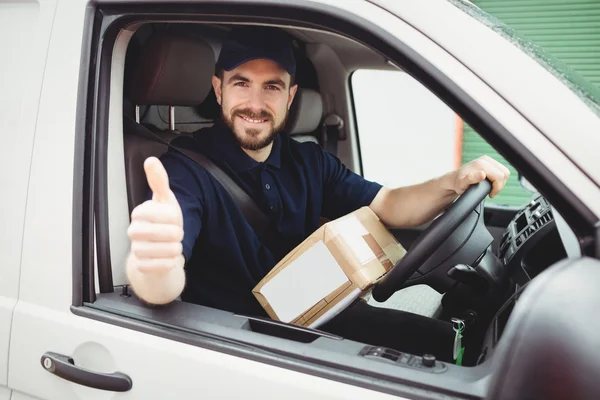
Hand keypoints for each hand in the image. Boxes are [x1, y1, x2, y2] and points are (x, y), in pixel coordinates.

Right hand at [126, 157, 183, 275]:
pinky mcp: (141, 267)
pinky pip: (165, 265)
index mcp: (140, 213)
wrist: (156, 252)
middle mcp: (134, 231)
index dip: (176, 217)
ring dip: (176, 248)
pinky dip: (172, 262)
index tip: (173, 218)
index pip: (168, 213)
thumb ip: (159, 181)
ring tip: (170, 245)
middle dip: (178, 234)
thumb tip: (151, 160)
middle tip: (173, 233)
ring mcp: (136, 250)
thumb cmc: (162, 224)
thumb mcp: (165, 201)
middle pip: (170, 233)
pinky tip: (166, 258)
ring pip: (170, 250)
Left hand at [447, 155, 509, 197]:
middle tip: (490, 192)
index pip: (500, 176)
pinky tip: (490, 183)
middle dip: (499, 185)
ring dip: (500, 182)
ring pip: (505, 172)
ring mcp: (488, 159)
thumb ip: (471, 179)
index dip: (497, 188)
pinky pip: (501, 170)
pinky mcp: (489, 161)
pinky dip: (499, 178)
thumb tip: (482, 174)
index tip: (490, 194)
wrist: (454, 179)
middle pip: (504, 173)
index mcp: (482, 163)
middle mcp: (485, 159)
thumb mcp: (462, 184)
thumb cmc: (458, 183)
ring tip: (490, 188)